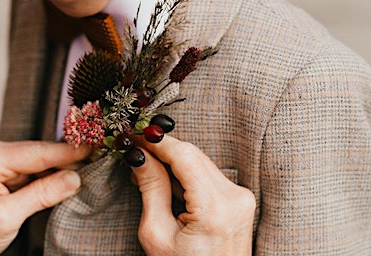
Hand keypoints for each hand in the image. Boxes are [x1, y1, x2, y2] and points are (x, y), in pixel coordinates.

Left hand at [0, 139, 89, 255]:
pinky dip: (48, 176)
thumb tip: (75, 178)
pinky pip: (31, 170)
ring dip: (59, 169)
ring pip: (38, 161)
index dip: (69, 151)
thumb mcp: (7, 217)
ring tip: (86, 171)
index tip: (96, 147)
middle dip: (67, 159)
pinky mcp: (0, 171)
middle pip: (40, 153)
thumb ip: (42, 194)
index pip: (38, 152)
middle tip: (98, 159)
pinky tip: (64, 180)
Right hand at [132, 136, 255, 255]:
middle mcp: (235, 198)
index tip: (136, 134)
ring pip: (200, 162)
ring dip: (174, 161)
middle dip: (163, 149)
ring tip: (148, 169)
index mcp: (215, 208)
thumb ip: (151, 189)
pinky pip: (208, 174)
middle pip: (193, 155)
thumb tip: (139, 156)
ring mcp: (241, 198)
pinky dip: (186, 173)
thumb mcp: (156, 233)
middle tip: (136, 149)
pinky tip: (168, 181)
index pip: (184, 156)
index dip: (158, 141)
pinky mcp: (240, 200)